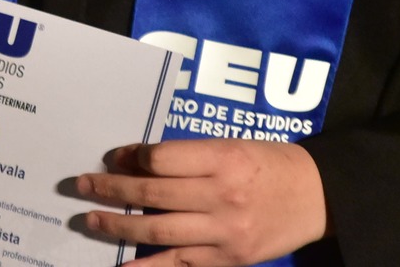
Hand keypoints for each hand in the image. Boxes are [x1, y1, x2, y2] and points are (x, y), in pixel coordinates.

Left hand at [74, 138, 327, 265]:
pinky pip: (182, 264)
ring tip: (90, 220)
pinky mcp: (230, 260)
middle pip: (153, 195)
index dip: (131, 158)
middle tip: (81, 185)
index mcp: (222, 160)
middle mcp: (221, 197)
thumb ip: (185, 155)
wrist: (318, 198)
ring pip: (160, 231)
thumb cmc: (269, 164)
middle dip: (111, 191)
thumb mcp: (230, 146)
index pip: (161, 160)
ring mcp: (225, 233)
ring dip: (118, 226)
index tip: (113, 158)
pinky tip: (123, 266)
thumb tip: (132, 160)